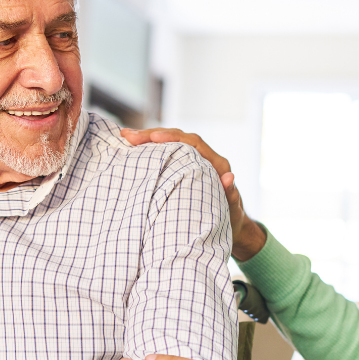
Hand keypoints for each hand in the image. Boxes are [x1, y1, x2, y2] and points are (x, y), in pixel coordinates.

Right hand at [120, 128, 266, 259]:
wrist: (232, 225)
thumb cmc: (232, 218)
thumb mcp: (232, 209)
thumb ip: (231, 194)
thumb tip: (229, 177)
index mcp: (217, 163)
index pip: (194, 143)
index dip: (174, 137)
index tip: (154, 138)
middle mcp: (205, 158)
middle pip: (178, 138)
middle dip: (153, 135)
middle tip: (128, 136)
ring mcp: (193, 162)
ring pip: (170, 144)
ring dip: (148, 140)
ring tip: (125, 137)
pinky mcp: (183, 168)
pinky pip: (167, 155)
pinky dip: (151, 152)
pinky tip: (132, 150)